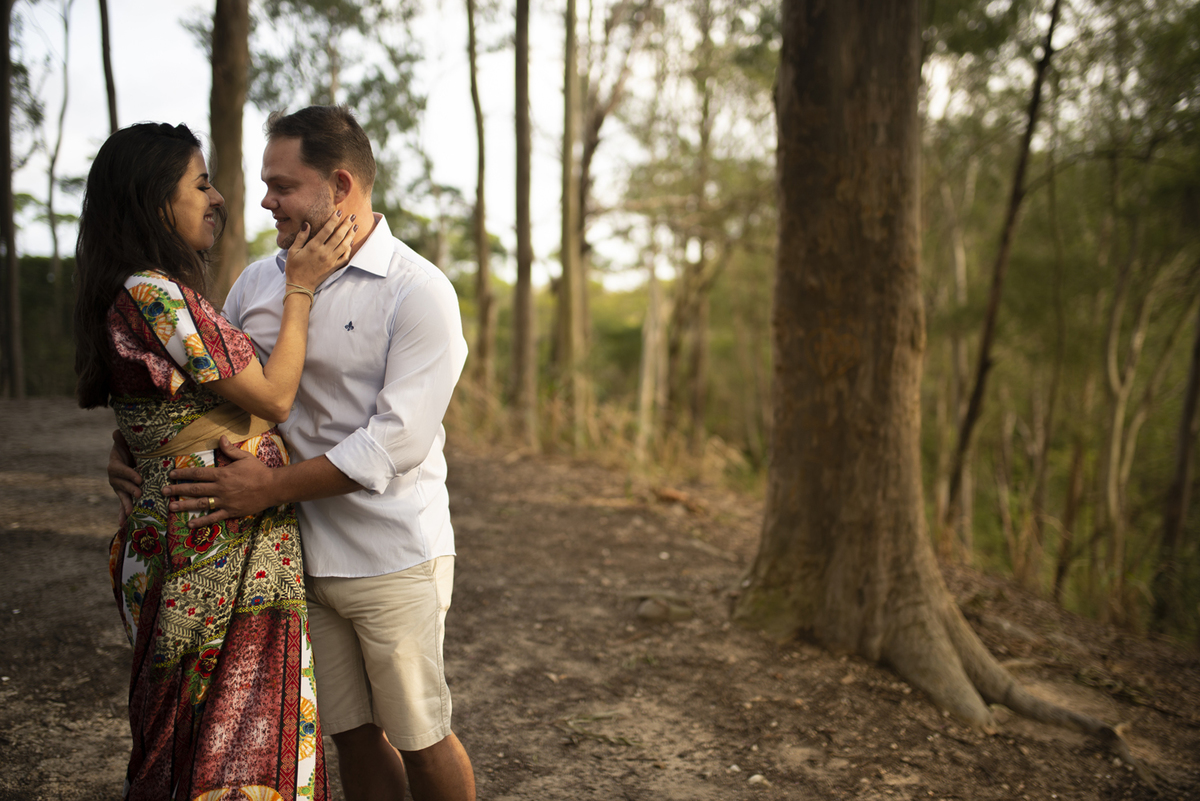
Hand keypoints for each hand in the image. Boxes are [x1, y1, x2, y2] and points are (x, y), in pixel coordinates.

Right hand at [108, 430, 141, 525]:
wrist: (132, 455)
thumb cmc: (131, 447)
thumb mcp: (127, 442)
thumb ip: (122, 438)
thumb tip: (117, 432)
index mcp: (115, 464)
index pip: (119, 469)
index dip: (128, 474)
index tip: (139, 479)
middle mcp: (115, 477)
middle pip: (121, 484)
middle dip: (130, 489)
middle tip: (140, 493)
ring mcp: (119, 487)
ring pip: (122, 495)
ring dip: (126, 504)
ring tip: (131, 513)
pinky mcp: (125, 493)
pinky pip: (123, 504)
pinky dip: (122, 513)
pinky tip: (122, 524)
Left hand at [163, 437, 277, 527]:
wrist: (272, 487)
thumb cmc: (259, 471)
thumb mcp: (245, 457)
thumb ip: (230, 449)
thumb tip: (220, 438)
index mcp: (222, 474)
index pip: (198, 473)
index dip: (183, 474)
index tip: (171, 474)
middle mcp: (220, 488)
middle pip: (195, 489)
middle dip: (177, 489)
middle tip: (163, 491)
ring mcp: (224, 501)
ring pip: (200, 503)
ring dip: (184, 505)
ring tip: (170, 506)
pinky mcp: (230, 511)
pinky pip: (213, 517)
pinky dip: (201, 521)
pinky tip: (189, 524)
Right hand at [285, 210, 356, 290]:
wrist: (301, 285)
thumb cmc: (294, 267)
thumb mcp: (293, 250)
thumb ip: (301, 237)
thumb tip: (307, 224)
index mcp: (314, 247)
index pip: (327, 230)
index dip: (334, 220)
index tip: (339, 212)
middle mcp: (324, 253)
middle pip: (339, 236)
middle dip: (347, 225)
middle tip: (352, 216)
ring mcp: (331, 260)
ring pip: (344, 245)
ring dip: (351, 235)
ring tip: (355, 226)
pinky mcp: (334, 267)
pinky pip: (345, 257)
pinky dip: (349, 249)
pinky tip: (350, 242)